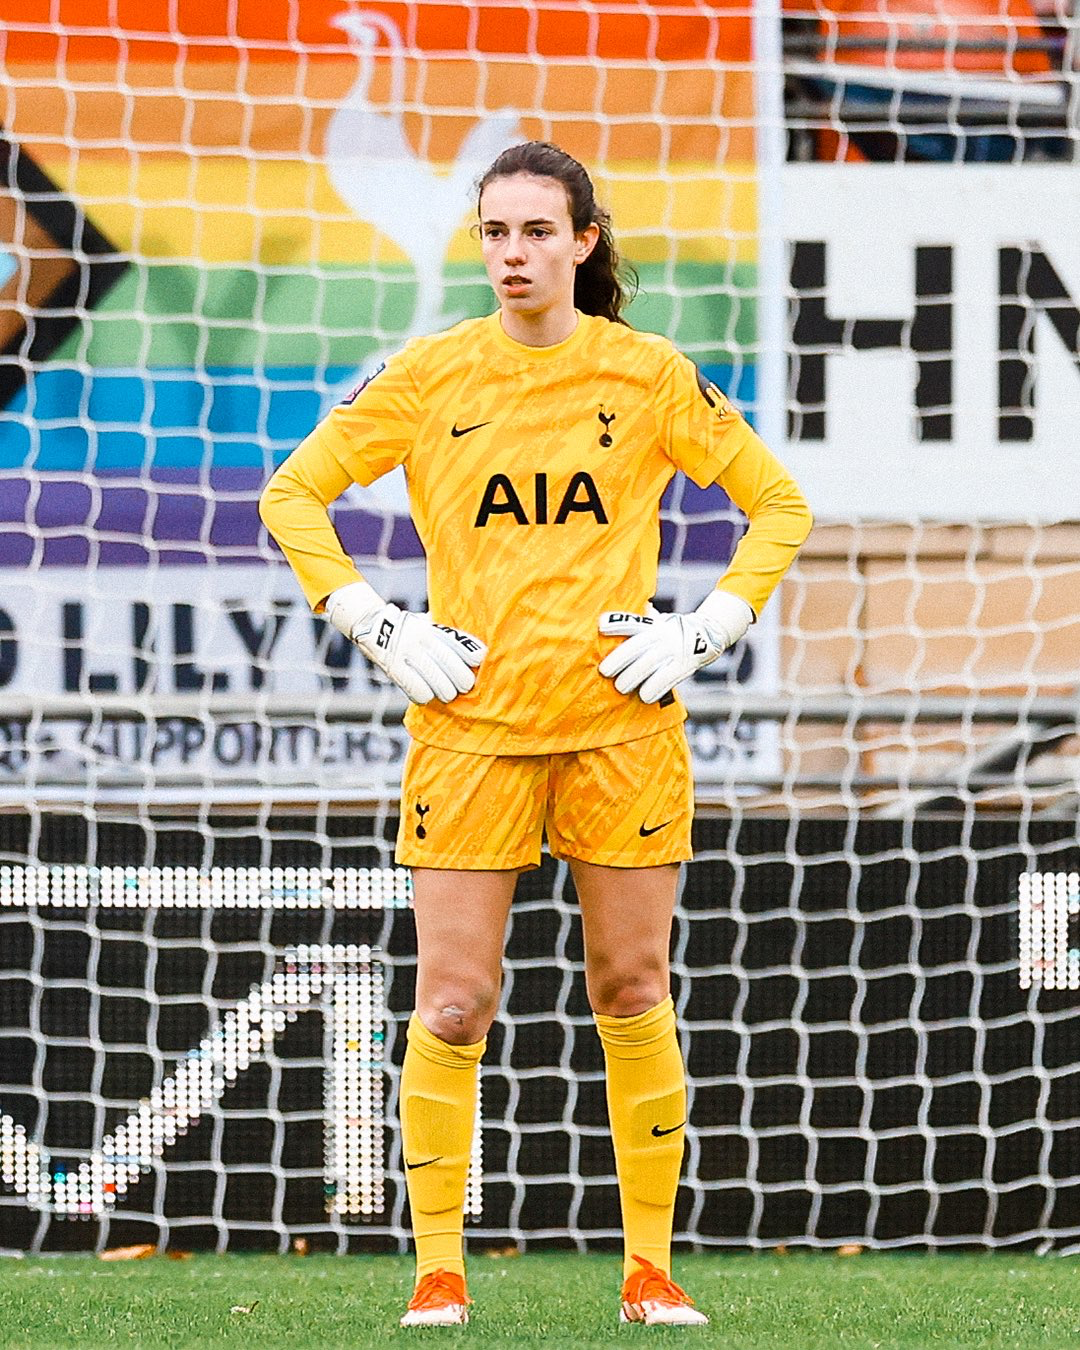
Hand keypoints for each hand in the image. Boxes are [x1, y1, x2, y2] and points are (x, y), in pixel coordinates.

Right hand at [326, 581, 485, 704]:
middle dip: (462, 680)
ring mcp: (406, 654)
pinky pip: (416, 689)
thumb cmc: (409, 627)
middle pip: (451, 665)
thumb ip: (446, 632)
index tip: (479, 661)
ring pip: (436, 681)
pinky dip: (425, 696)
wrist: (372, 623)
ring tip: (447, 694)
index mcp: (430, 629)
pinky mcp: (394, 668)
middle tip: (464, 686)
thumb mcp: (427, 622)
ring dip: (446, 692)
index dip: (472, 655)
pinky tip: (427, 695)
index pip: (458, 644)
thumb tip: (474, 645)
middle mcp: (419, 640)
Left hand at [598, 589, 753, 703]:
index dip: (616, 624)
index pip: (632, 623)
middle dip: (619, 659)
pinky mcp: (684, 665)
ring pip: (649, 664)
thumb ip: (643, 619)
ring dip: (633, 677)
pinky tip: (644, 697)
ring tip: (620, 687)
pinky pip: (667, 678)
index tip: (600, 627)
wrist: (708, 632)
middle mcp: (661, 636)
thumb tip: (623, 612)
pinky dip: (655, 688)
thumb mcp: (659, 620)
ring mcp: (673, 650)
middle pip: (637, 646)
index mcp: (653, 625)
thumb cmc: (673, 629)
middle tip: (604, 672)